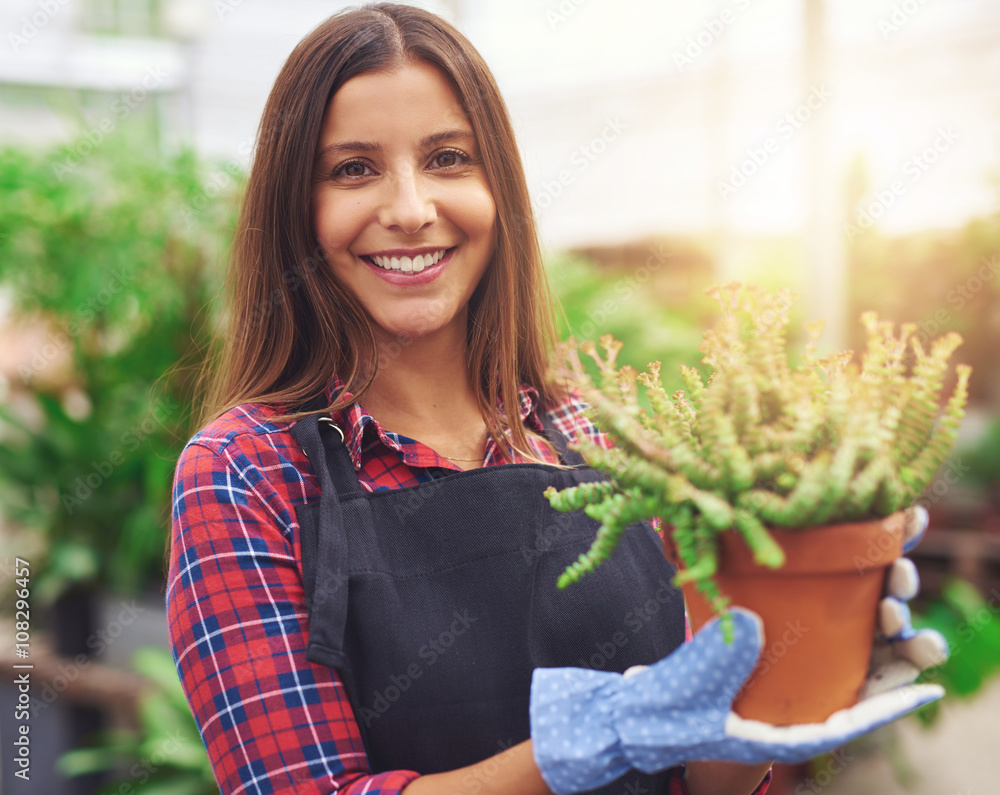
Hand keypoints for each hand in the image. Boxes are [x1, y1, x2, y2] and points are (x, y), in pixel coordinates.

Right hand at [529, 506, 946, 794]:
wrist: (624, 714)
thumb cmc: (653, 714)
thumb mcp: (685, 691)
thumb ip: (717, 659)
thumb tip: (755, 621)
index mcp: (772, 734)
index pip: (841, 724)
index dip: (885, 709)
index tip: (927, 693)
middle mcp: (777, 712)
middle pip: (839, 691)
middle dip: (874, 658)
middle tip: (900, 619)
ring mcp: (761, 692)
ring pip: (819, 668)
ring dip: (847, 636)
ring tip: (872, 603)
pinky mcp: (742, 671)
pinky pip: (784, 651)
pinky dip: (804, 627)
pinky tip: (813, 599)